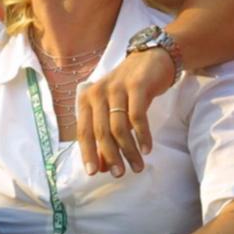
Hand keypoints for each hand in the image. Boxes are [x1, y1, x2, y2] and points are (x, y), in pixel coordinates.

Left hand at [77, 47, 173, 177]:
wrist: (150, 59)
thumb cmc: (128, 90)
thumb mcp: (113, 110)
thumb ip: (106, 135)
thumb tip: (103, 166)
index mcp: (86, 99)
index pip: (83, 130)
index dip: (87, 152)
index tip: (93, 173)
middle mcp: (97, 93)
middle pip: (100, 131)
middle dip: (109, 156)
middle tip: (120, 174)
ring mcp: (117, 89)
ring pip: (119, 127)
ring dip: (129, 150)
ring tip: (137, 166)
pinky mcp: (137, 87)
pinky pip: (137, 116)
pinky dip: (142, 136)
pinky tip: (147, 149)